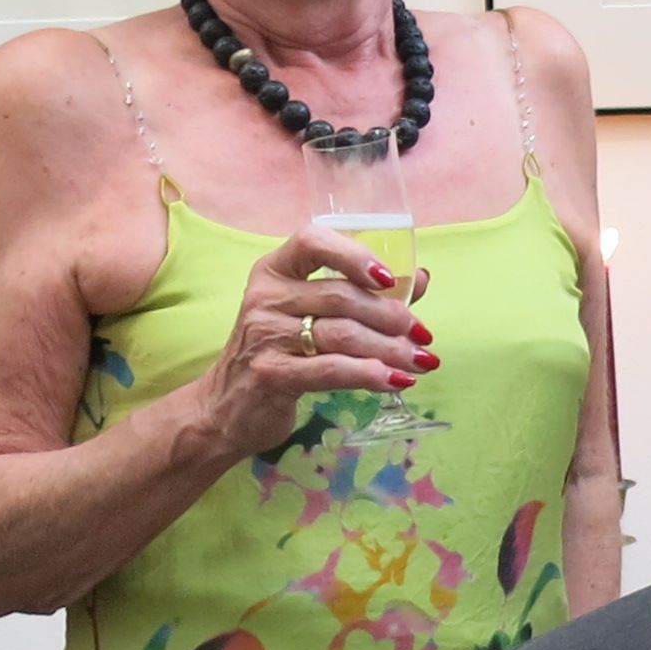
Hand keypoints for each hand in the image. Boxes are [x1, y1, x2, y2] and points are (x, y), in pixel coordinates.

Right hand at [194, 226, 438, 461]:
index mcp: (275, 270)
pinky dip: (371, 375)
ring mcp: (264, 335)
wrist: (226, 407)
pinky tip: (397, 381)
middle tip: (424, 335)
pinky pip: (333, 370)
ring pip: (343, 335)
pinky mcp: (272, 374)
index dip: (355, 255)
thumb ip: (361, 294)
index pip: (313, 241)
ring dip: (392, 349)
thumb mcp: (309, 316)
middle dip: (392, 317)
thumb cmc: (278, 354)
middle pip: (341, 297)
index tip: (390, 279)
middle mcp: (265, 297)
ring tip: (421, 361)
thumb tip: (418, 278)